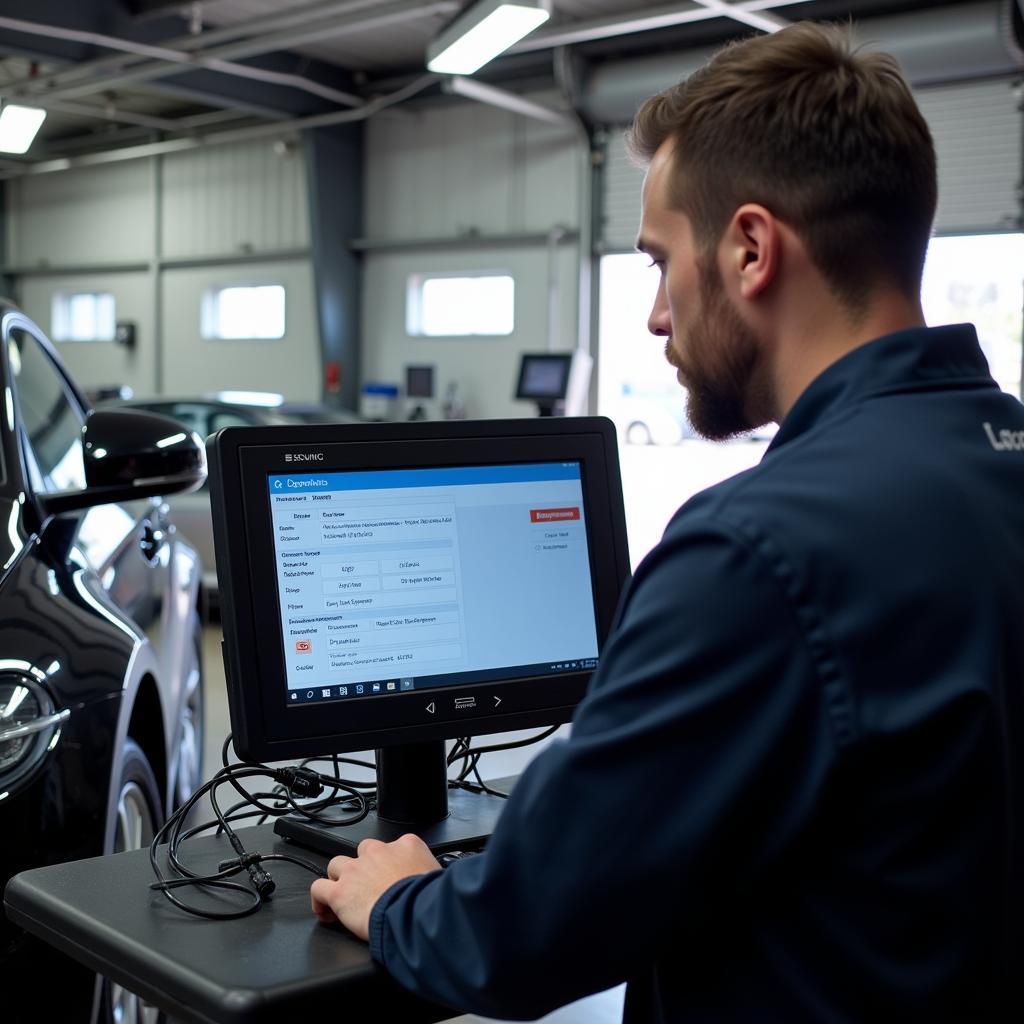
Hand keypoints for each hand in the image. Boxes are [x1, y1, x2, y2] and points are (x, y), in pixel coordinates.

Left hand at [310, 833, 440, 939]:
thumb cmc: (430, 898)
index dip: (390, 863)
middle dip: (364, 867)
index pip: (394, 846)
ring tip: (345, 897)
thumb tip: (434, 880)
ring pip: (337, 865)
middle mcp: (378, 852)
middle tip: (370, 887)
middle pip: (363, 851)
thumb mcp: (438, 875)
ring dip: (340, 879)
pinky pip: (319, 888)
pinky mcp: (339, 892)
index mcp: (406, 845)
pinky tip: (326, 912)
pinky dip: (319, 900)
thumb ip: (430, 871)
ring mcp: (356, 870)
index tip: (391, 878)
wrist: (414, 912)